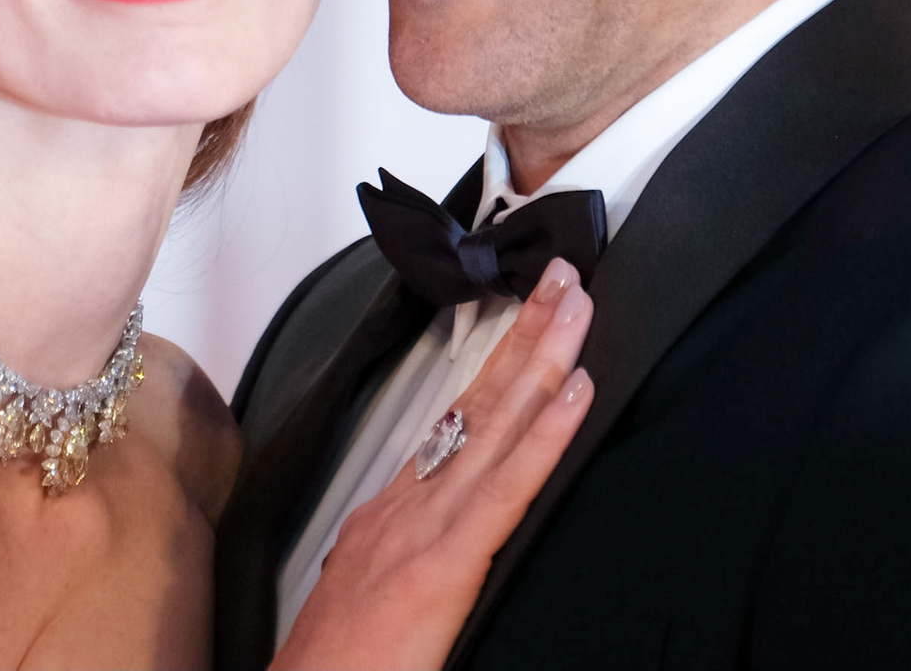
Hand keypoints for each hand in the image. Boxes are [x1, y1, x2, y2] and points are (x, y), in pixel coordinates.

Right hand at [273, 258, 593, 670]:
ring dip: (543, 358)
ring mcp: (423, 527)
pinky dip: (544, 434)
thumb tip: (431, 555)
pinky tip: (575, 391)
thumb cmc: (333, 668)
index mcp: (392, 514)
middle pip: (477, 405)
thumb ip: (402, 564)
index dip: (497, 369)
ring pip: (495, 426)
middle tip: (563, 280)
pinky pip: (506, 488)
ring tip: (577, 307)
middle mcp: (406, 506)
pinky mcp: (444, 563)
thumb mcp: (369, 599)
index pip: (457, 424)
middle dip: (524, 337)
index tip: (528, 323)